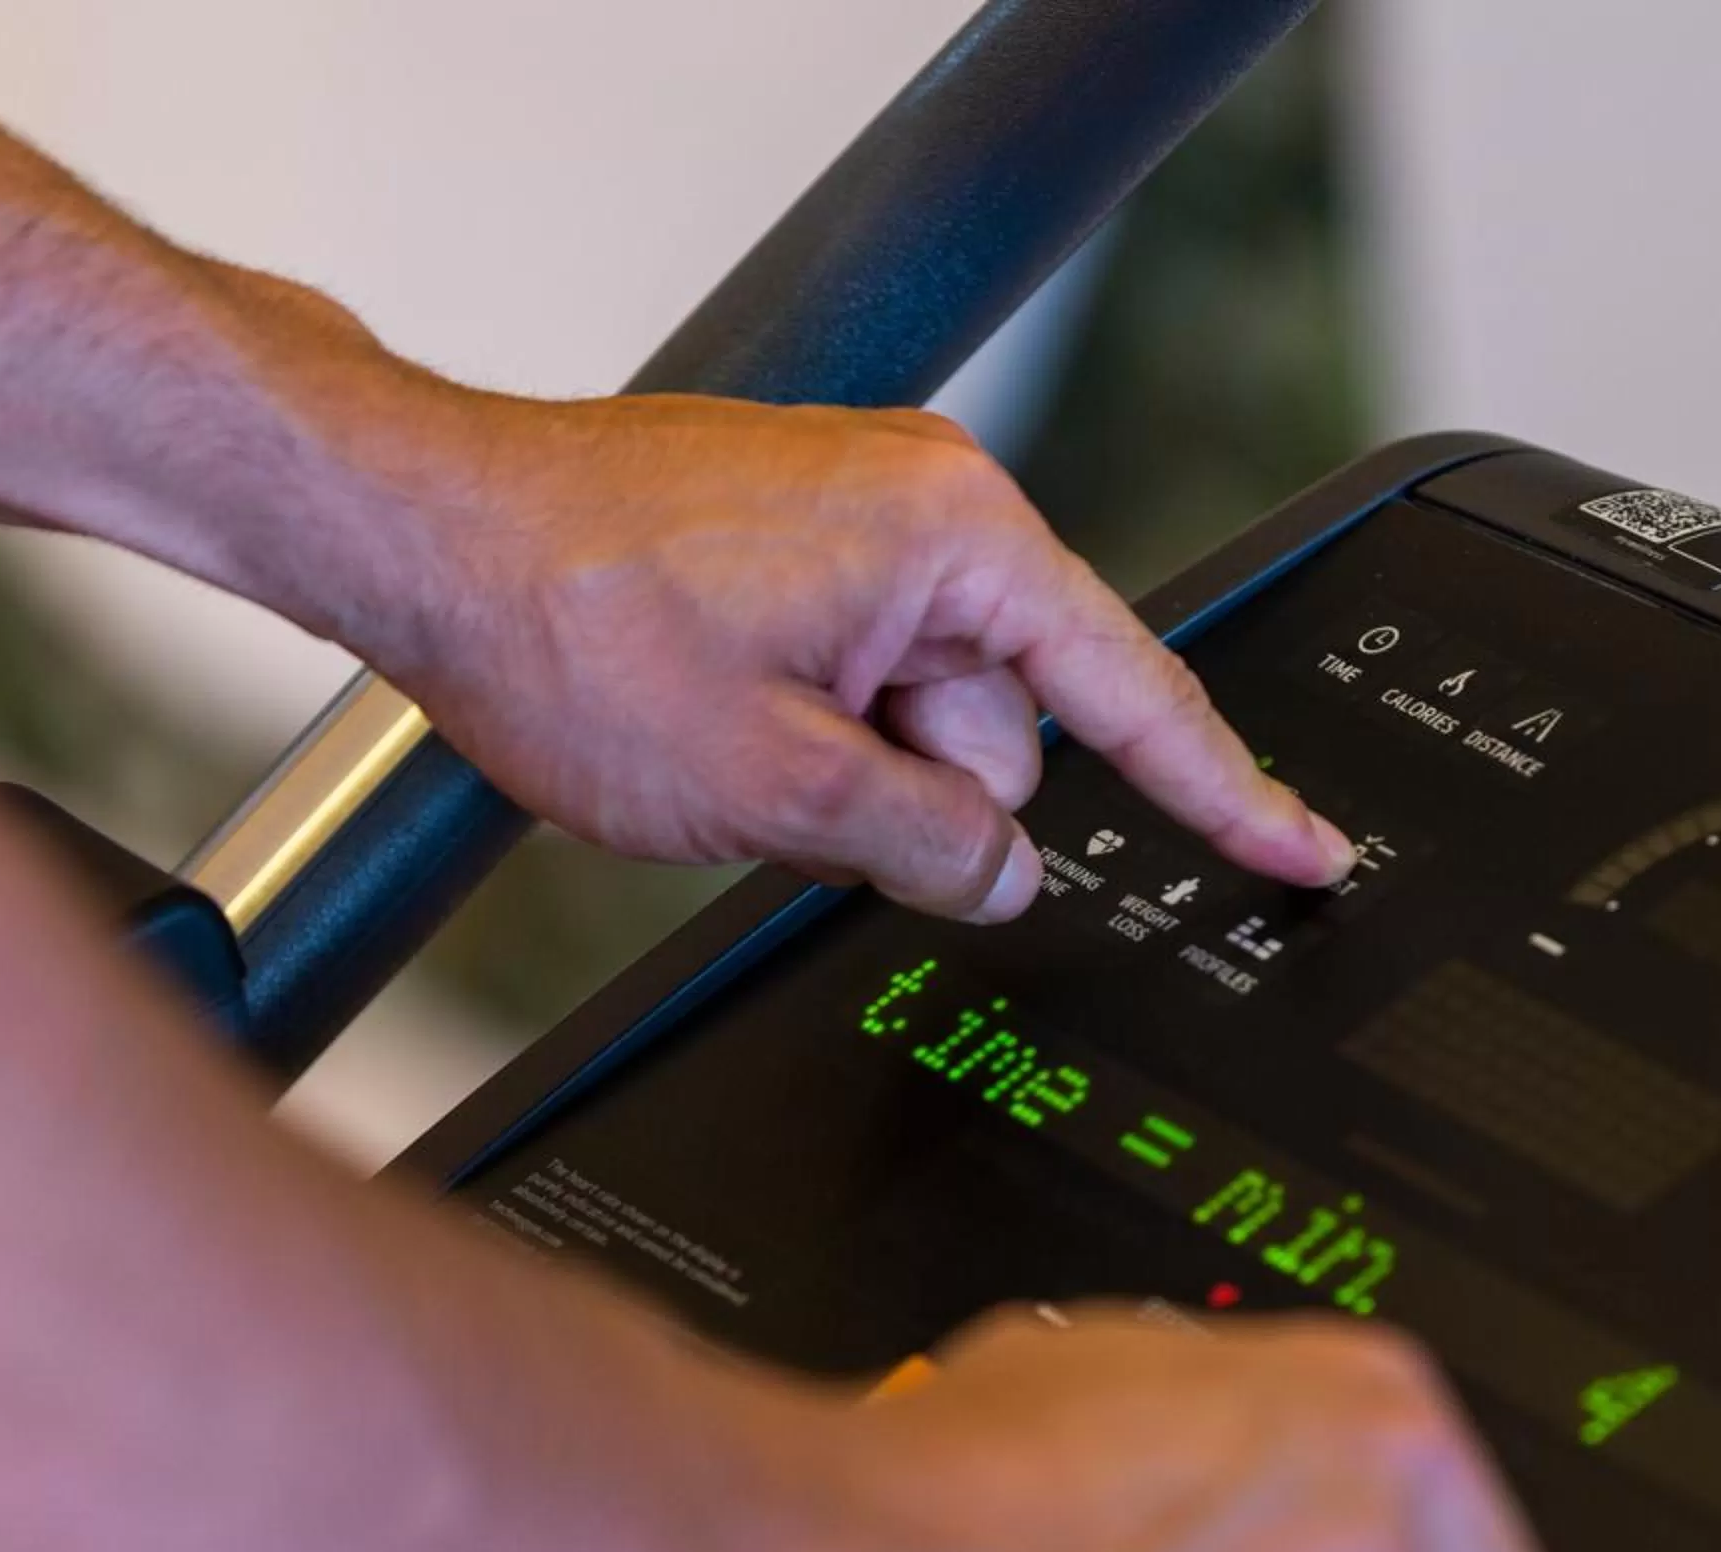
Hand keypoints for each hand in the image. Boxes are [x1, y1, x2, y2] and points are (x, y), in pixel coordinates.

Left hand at [319, 391, 1352, 920]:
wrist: (415, 531)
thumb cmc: (562, 612)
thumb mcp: (770, 782)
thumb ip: (925, 843)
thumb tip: (1004, 876)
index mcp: (953, 535)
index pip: (1132, 694)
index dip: (1226, 794)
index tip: (1305, 851)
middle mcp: (924, 507)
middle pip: (1005, 727)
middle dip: (914, 789)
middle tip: (780, 778)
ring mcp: (859, 522)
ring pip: (919, 721)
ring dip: (840, 766)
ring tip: (716, 733)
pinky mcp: (801, 547)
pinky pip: (857, 680)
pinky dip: (803, 727)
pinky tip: (709, 713)